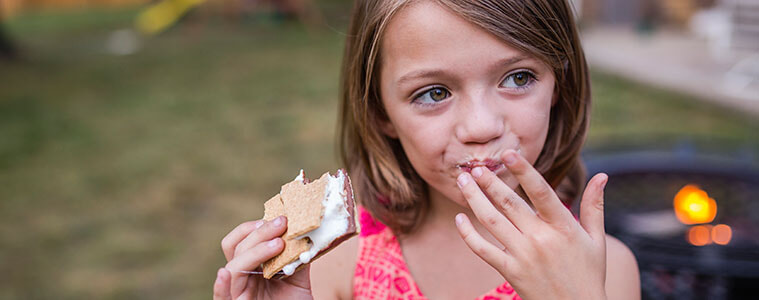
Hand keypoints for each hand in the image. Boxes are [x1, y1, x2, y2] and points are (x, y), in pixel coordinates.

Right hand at [213, 216, 313, 299]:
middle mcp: (240, 278)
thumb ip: (297, 254)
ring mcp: (237, 293)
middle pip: (238, 248)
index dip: (255, 227)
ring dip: (255, 252)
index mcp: (250, 266)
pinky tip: (224, 272)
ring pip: (234, 267)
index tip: (279, 218)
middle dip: (259, 233)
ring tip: (278, 243)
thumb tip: (305, 228)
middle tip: (282, 223)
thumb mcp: (299, 275)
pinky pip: (222, 297)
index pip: (240, 240)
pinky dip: (221, 285)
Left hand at [455, 150, 607, 299]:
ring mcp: (524, 256)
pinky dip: (468, 234)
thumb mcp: (596, 240)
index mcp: (564, 227)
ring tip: (463, 181)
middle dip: (489, 182)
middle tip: (475, 166)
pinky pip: (483, 250)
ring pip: (492, 221)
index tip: (508, 153)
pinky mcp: (511, 272)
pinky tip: (459, 218)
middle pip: (509, 204)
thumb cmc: (589, 274)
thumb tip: (602, 176)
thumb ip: (594, 206)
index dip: (523, 171)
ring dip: (474, 199)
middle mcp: (541, 239)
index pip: (540, 191)